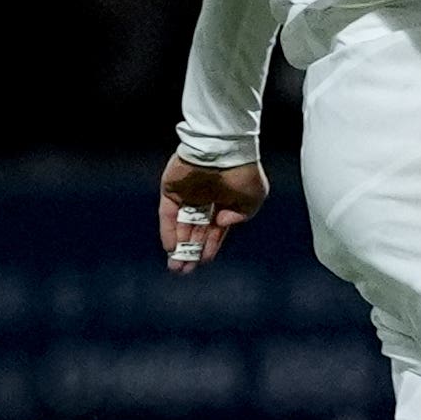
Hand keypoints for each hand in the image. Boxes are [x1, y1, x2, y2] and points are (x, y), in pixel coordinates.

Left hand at [156, 158, 267, 275]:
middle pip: (195, 230)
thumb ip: (241, 215)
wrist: (223, 148)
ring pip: (180, 225)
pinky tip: (170, 248)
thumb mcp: (253, 197)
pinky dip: (168, 231)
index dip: (210, 245)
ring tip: (176, 267)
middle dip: (191, 251)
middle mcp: (204, 199)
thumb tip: (221, 223)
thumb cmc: (243, 170)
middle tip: (185, 271)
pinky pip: (167, 214)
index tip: (204, 261)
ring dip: (178, 246)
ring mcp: (186, 194)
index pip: (214, 228)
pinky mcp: (171, 189)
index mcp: (224, 200)